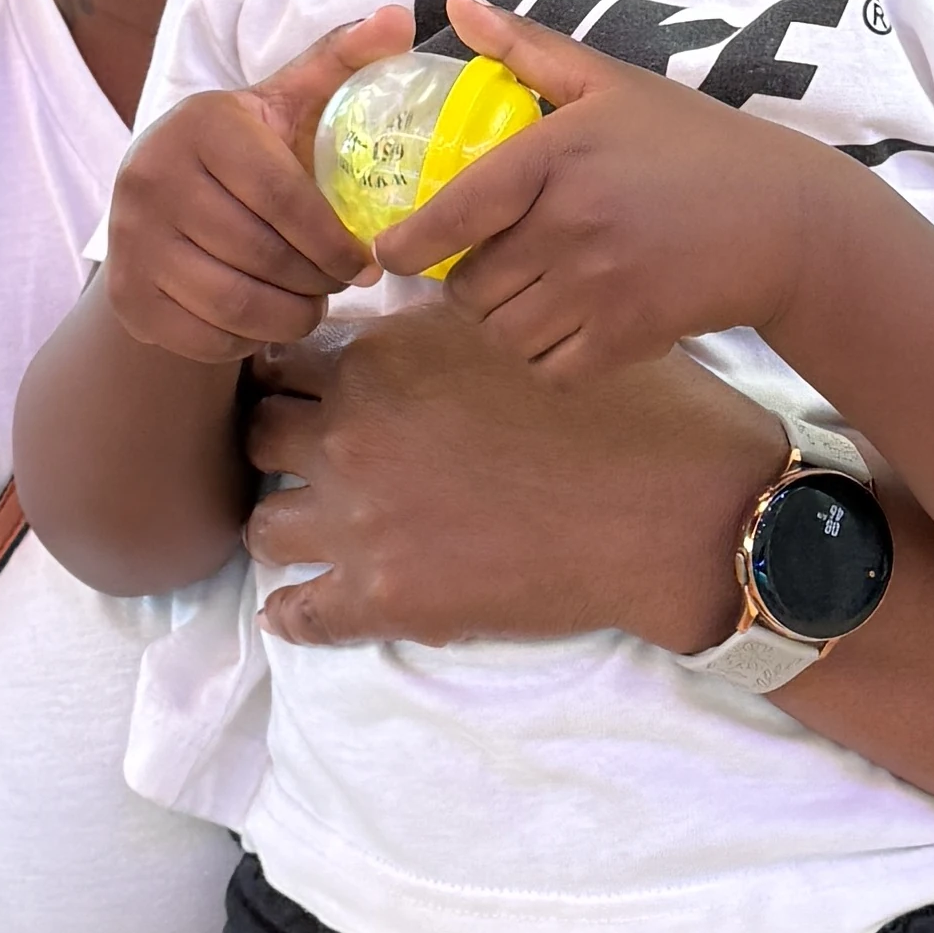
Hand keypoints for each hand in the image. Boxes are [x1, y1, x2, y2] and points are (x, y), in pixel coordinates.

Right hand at [101, 6, 410, 362]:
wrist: (154, 203)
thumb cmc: (242, 152)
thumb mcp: (285, 100)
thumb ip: (340, 60)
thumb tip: (399, 19)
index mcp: (201, 126)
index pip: (282, 196)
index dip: (334, 239)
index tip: (365, 260)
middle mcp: (152, 177)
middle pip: (262, 255)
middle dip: (317, 280)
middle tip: (339, 283)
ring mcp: (132, 241)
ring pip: (236, 304)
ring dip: (291, 315)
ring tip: (311, 303)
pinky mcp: (127, 296)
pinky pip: (206, 339)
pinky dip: (249, 339)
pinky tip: (267, 318)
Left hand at [243, 306, 782, 650]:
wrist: (677, 509)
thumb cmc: (628, 406)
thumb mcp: (523, 329)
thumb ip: (441, 326)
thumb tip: (403, 318)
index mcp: (383, 355)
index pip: (284, 356)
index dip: (295, 374)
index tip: (311, 392)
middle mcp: (353, 429)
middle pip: (256, 431)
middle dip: (278, 441)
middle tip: (307, 457)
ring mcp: (362, 519)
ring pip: (263, 523)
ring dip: (285, 522)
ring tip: (312, 531)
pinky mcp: (387, 598)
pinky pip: (297, 614)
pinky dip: (292, 612)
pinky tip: (302, 607)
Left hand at [374, 0, 846, 377]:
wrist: (786, 219)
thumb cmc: (694, 144)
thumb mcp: (609, 83)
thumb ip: (525, 47)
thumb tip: (453, 1)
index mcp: (556, 156)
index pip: (453, 212)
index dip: (409, 244)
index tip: (393, 253)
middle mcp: (570, 224)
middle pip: (470, 286)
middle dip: (468, 283)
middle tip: (492, 266)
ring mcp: (599, 286)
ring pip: (503, 333)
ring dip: (503, 323)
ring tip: (529, 295)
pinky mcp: (627, 336)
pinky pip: (549, 368)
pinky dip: (545, 358)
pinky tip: (566, 326)